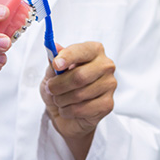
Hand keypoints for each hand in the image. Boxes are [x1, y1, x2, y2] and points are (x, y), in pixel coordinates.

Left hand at [39, 41, 116, 159]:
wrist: (67, 112)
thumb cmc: (61, 87)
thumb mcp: (53, 72)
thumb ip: (54, 59)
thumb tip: (54, 46)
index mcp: (94, 51)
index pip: (83, 51)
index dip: (68, 57)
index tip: (56, 65)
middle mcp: (106, 66)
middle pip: (80, 76)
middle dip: (58, 85)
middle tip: (50, 88)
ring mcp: (110, 85)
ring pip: (79, 94)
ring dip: (61, 100)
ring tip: (60, 100)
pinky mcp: (108, 104)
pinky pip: (82, 109)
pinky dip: (68, 111)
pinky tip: (69, 109)